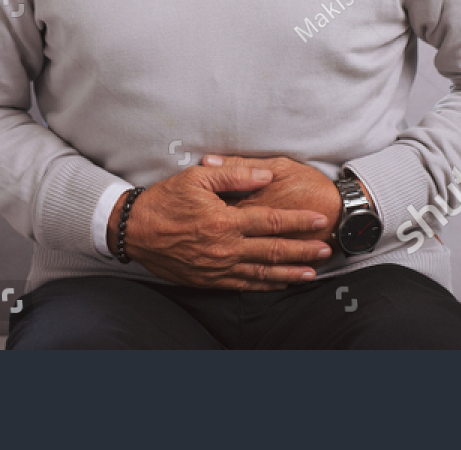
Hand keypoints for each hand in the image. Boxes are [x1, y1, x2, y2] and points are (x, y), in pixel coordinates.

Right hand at [109, 162, 333, 290]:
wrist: (135, 231)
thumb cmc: (165, 201)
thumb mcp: (196, 178)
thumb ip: (234, 176)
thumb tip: (265, 176)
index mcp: (225, 221)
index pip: (271, 221)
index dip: (298, 222)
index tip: (318, 221)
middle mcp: (225, 248)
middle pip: (273, 251)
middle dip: (303, 250)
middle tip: (326, 248)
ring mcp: (218, 267)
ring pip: (262, 273)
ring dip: (290, 272)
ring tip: (312, 272)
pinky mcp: (210, 280)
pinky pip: (244, 285)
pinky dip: (266, 285)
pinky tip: (280, 283)